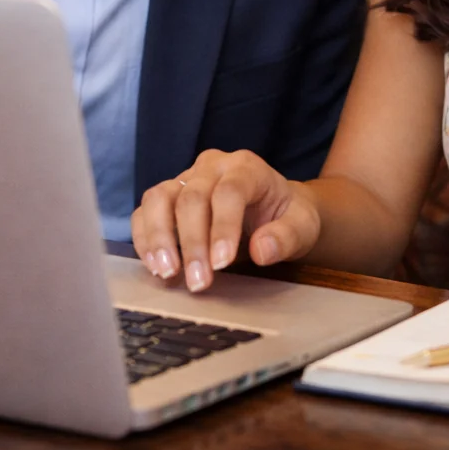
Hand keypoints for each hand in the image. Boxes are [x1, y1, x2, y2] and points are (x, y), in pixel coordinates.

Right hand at [130, 149, 321, 292]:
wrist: (276, 210)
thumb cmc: (288, 217)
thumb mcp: (303, 227)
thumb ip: (287, 237)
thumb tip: (261, 250)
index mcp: (246, 167)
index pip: (229, 192)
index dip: (223, 227)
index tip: (222, 263)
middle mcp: (212, 167)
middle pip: (191, 197)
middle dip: (192, 243)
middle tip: (198, 282)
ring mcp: (186, 178)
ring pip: (160, 198)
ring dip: (159, 238)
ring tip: (168, 273)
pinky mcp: (168, 196)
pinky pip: (146, 210)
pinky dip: (145, 238)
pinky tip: (155, 266)